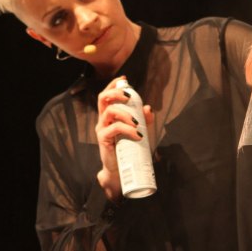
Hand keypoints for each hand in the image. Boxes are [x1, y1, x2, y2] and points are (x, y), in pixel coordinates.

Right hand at [95, 76, 153, 200]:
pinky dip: (128, 129)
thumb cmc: (130, 150)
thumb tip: (149, 108)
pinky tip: (138, 135)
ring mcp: (102, 129)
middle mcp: (103, 120)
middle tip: (129, 96)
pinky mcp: (103, 140)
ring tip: (137, 123)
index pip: (107, 96)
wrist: (121, 170)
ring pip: (109, 112)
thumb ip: (144, 120)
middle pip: (102, 98)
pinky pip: (114, 128)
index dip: (114, 85)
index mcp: (110, 116)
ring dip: (126, 113)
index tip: (124, 79)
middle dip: (116, 93)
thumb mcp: (140, 132)